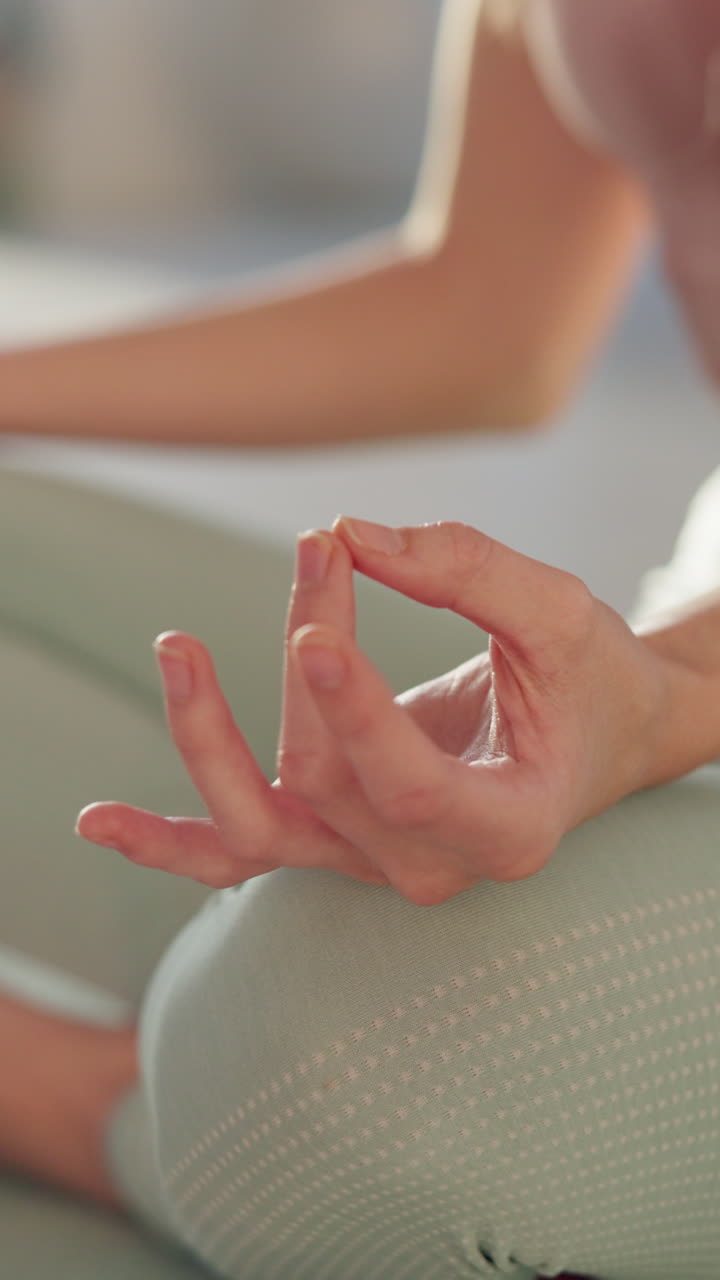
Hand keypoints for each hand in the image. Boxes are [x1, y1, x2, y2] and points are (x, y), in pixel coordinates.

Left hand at [78, 519, 665, 904]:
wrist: (601, 735)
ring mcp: (373, 861)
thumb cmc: (591, 679)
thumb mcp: (561, 615)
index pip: (410, 789)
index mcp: (507, 826)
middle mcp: (431, 865)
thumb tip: (351, 537)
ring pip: (261, 829)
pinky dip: (169, 842)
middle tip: (317, 551)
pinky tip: (99, 821)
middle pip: (326, 780)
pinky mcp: (334, 839)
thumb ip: (469, 572)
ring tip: (176, 648)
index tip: (316, 630)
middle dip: (307, 665)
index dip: (357, 715)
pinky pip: (241, 852)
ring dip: (207, 742)